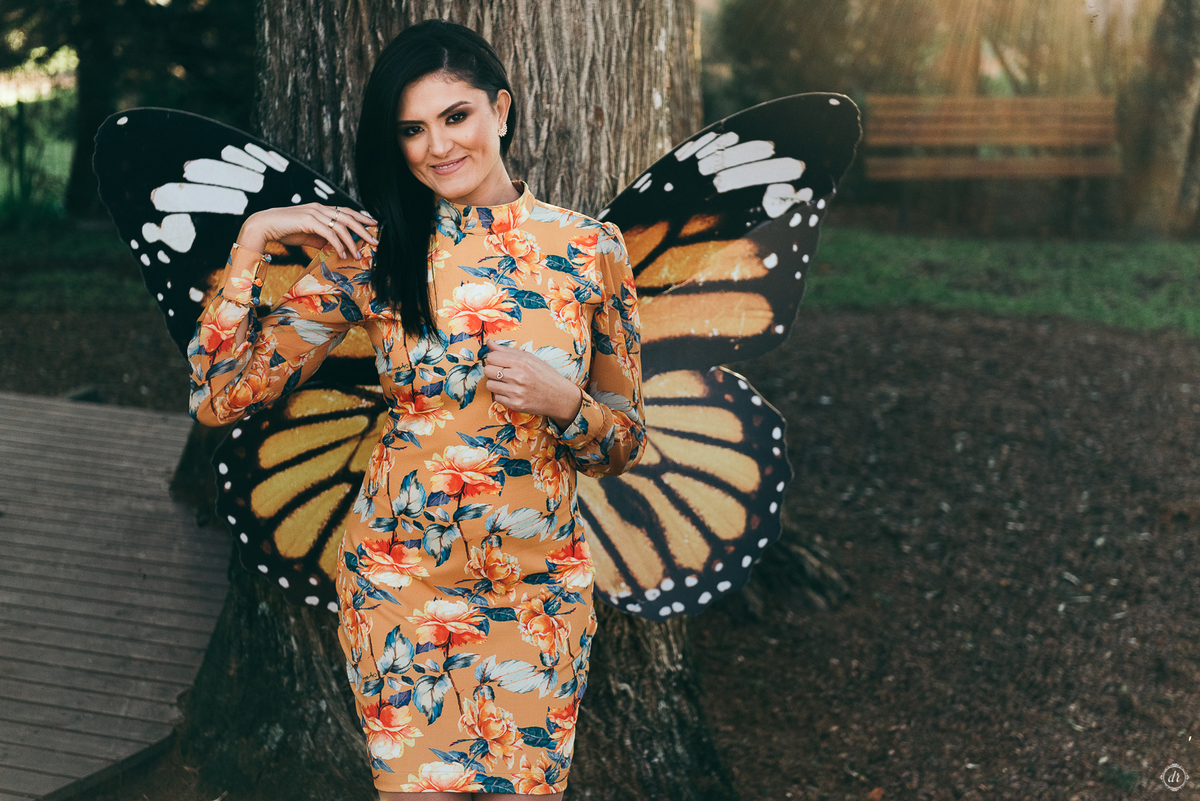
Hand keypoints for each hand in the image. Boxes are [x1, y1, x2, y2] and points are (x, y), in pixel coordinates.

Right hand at [236, 203, 378, 259]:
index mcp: (320, 209)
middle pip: (348, 217)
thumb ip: (322, 239)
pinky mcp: (308, 221)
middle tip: (375, 241)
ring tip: (359, 254)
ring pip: (341, 226)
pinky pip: (329, 233)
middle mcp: (319, 208)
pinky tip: (343, 254)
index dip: (360, 217)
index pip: (345, 211)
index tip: (373, 224)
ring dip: (352, 242)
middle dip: (364, 229)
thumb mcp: (308, 235)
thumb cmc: (285, 230)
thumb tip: (335, 247)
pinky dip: (338, 244)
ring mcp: (314, 213)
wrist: (264, 225)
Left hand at [483, 340, 583, 428]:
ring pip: (489, 385)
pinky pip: (496, 398)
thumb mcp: (530, 358)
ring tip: (507, 383)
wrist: (560, 397)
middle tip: (502, 373)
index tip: (499, 362)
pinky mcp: (516, 404)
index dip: (493, 359)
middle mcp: (518, 376)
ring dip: (496, 384)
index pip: (492, 357)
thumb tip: (488, 343)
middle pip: (488, 370)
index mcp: (521, 362)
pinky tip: (512, 393)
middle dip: (492, 371)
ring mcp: (516, 392)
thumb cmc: (545, 375)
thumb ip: (507, 351)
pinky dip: (502, 395)